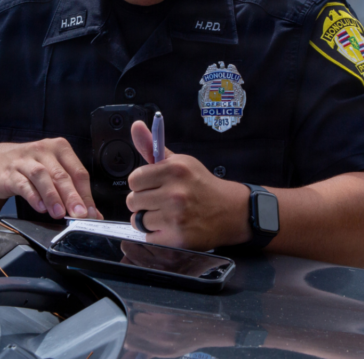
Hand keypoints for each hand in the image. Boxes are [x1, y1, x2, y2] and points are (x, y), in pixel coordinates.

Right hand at [0, 138, 101, 219]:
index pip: (78, 172)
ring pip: (42, 176)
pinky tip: (40, 207)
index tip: (90, 213)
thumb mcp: (52, 173)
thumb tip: (92, 214)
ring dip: (53, 196)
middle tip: (79, 214)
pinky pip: (23, 183)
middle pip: (62, 175)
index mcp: (60, 148)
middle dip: (72, 197)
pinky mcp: (10, 172)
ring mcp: (26, 160)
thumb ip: (71, 191)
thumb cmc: (31, 167)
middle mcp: (44, 150)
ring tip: (59, 213)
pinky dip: (33, 196)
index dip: (86, 194)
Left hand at [127, 121, 249, 249]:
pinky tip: (172, 227)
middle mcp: (175, 192)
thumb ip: (153, 147)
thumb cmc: (201, 185)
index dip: (142, 184)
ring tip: (167, 214)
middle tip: (161, 201)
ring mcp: (176, 216)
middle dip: (144, 202)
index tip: (153, 185)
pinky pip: (149, 237)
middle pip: (133, 201)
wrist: (230, 211)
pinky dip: (158, 235)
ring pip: (139, 220)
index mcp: (174, 169)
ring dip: (149, 220)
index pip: (134, 179)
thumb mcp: (181, 161)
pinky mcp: (177, 238)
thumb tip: (136, 126)